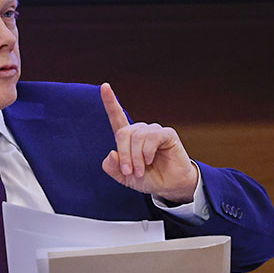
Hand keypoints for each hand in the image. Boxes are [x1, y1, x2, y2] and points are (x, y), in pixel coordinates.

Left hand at [100, 82, 197, 203]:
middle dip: (124, 155)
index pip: (117, 117)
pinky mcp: (167, 134)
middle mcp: (140, 131)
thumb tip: (112, 152)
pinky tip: (150, 160)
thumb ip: (112, 168)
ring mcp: (153, 131)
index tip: (104, 86)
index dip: (110, 102)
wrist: (169, 186)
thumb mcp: (124, 177)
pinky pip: (152, 137)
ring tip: (141, 171)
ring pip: (136, 137)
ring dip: (136, 158)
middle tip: (129, 172)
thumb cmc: (148, 178)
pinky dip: (147, 151)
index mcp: (128, 139)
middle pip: (123, 133)